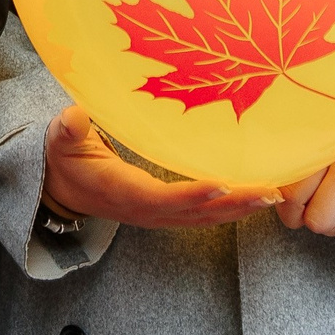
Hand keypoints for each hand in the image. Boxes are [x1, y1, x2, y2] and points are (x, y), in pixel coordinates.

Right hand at [40, 104, 279, 230]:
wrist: (63, 188)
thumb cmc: (66, 158)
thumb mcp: (61, 140)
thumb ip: (67, 129)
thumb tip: (74, 117)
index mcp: (123, 191)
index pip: (162, 197)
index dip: (191, 195)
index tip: (222, 187)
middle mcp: (146, 209)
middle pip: (196, 213)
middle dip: (234, 204)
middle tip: (270, 193)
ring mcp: (158, 214)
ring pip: (205, 217)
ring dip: (240, 209)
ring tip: (274, 195)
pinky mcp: (167, 211)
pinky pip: (203, 215)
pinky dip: (231, 209)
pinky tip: (254, 198)